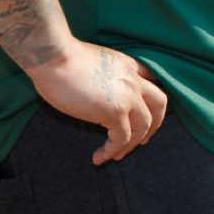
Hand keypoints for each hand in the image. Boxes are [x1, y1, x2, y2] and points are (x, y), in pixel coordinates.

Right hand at [27, 41, 167, 163]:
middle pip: (160, 103)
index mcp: (129, 65)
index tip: (145, 112)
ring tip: (117, 155)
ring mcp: (128, 96)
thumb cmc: (62, 58)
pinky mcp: (115, 112)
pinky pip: (122, 138)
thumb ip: (106, 77)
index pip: (151, 81)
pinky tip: (99, 157)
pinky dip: (112, 151)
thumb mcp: (95, 62)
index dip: (150, 99)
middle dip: (155, 123)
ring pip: (144, 126)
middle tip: (144, 138)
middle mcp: (134, 80)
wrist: (54, 56)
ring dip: (132, 144)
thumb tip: (98, 95)